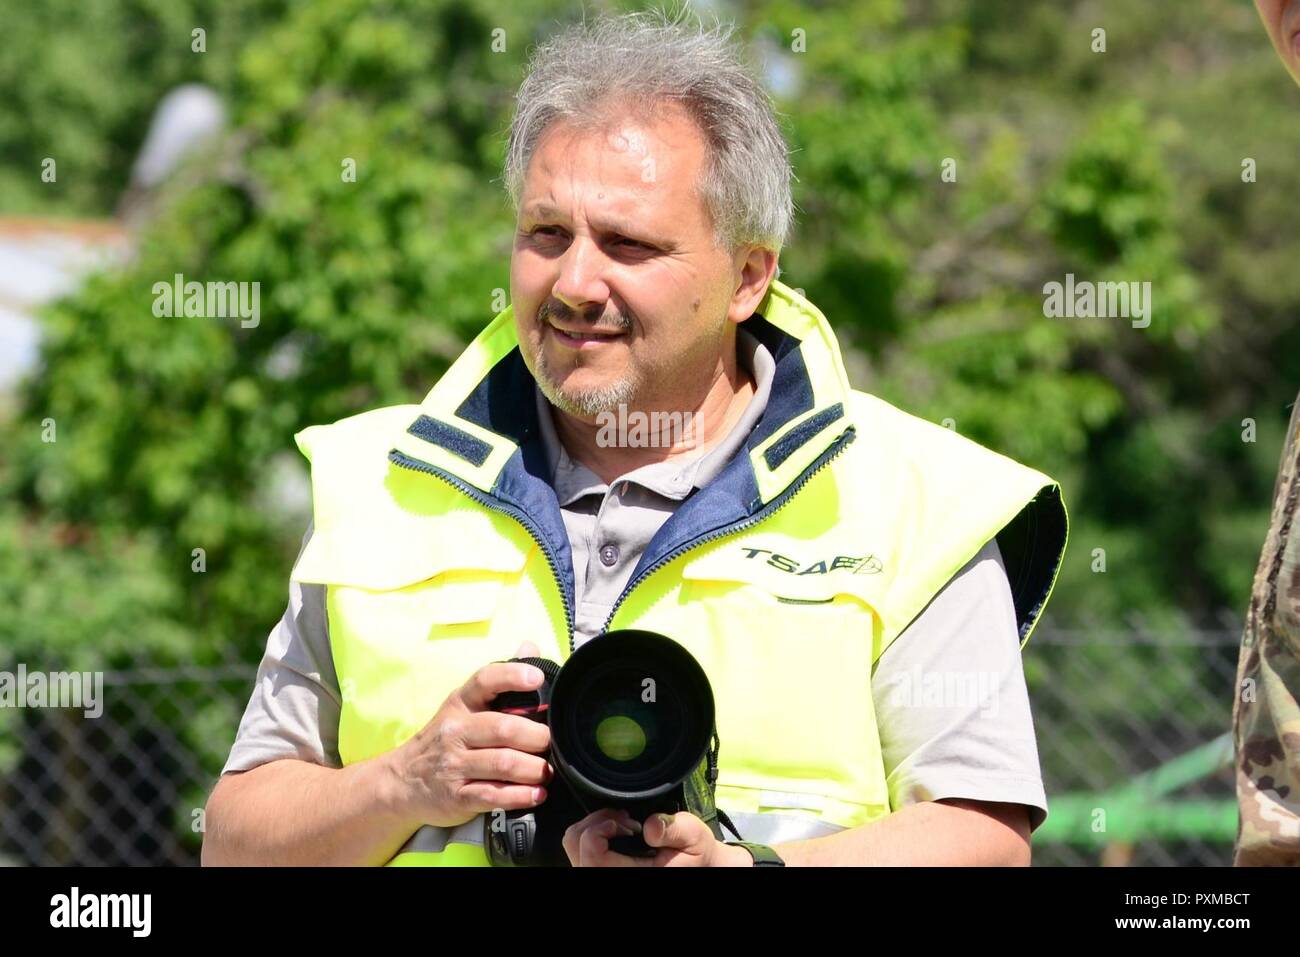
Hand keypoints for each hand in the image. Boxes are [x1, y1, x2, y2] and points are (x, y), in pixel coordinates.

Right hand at [389, 641, 553, 827]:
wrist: (401, 782)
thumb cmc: (446, 740)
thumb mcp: (464, 706)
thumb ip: (499, 680)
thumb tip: (530, 647)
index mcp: (461, 703)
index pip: (485, 680)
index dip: (512, 676)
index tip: (536, 678)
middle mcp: (456, 731)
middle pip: (505, 728)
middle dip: (538, 737)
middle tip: (553, 744)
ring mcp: (454, 764)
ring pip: (504, 763)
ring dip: (535, 769)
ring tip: (548, 772)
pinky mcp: (456, 797)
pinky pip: (494, 795)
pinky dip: (521, 796)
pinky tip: (536, 794)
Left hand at [562, 808, 753, 866]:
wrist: (700, 867)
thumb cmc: (695, 854)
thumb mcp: (694, 836)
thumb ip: (673, 829)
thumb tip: (650, 826)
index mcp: (633, 876)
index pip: (592, 852)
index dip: (604, 827)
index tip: (629, 822)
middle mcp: (612, 878)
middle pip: (575, 844)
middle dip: (597, 821)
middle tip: (624, 820)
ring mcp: (603, 874)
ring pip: (572, 844)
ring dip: (593, 825)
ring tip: (621, 824)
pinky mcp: (600, 869)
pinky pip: (577, 848)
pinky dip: (592, 832)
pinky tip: (616, 832)